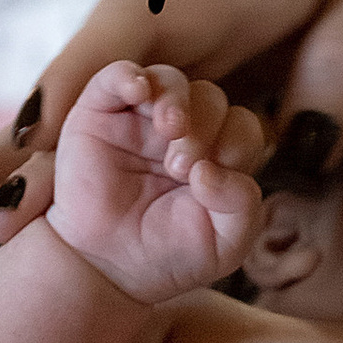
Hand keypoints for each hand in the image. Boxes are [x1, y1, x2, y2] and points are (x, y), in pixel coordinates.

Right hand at [0, 0, 342, 268]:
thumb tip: (294, 141)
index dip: (72, 98)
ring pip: (42, 136)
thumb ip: (338, 74)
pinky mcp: (120, 111)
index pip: (115, 45)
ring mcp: (120, 77)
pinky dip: (13, 193)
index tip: (34, 157)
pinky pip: (61, 156)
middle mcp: (134, 37)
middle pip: (54, 99)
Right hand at [46, 63, 267, 301]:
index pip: (242, 126)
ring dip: (175, 100)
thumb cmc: (166, 256)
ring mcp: (140, 119)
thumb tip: (214, 168)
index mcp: (217, 155)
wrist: (105, 268)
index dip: (235, 144)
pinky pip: (118, 74)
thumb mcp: (224, 243)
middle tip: (180, 169)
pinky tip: (138, 91)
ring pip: (170, 80)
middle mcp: (182, 131)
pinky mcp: (100, 112)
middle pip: (211, 98)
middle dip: (205, 128)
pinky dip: (129, 75)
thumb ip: (242, 206)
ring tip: (169, 130)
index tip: (207, 182)